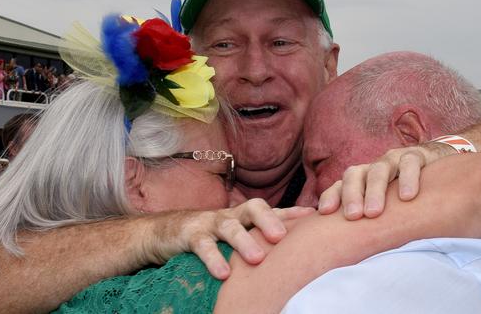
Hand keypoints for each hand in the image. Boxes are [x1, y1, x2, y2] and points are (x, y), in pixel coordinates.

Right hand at [144, 199, 313, 278]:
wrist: (166, 231)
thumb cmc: (210, 236)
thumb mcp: (236, 237)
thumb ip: (259, 242)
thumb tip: (293, 255)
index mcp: (246, 216)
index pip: (273, 210)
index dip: (293, 213)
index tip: (315, 216)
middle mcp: (232, 215)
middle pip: (254, 208)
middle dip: (269, 220)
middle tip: (283, 237)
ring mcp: (211, 222)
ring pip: (229, 225)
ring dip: (243, 241)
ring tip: (258, 259)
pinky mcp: (191, 234)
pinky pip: (203, 245)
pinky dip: (213, 258)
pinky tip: (224, 273)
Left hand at [318, 142, 454, 219]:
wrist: (439, 164)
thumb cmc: (405, 193)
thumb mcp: (385, 205)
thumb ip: (367, 220)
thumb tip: (344, 246)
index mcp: (361, 179)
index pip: (340, 185)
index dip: (331, 196)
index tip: (325, 212)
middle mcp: (374, 168)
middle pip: (355, 175)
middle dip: (351, 195)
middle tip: (353, 216)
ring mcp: (394, 160)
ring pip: (379, 169)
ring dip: (375, 190)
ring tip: (374, 212)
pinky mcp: (417, 156)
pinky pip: (410, 163)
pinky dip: (407, 178)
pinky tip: (407, 197)